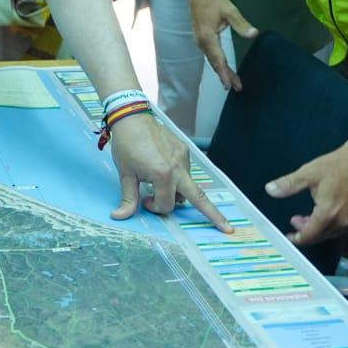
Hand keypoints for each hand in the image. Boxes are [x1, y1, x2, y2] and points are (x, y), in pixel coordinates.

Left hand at [108, 112, 231, 231]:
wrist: (132, 117)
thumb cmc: (126, 145)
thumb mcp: (125, 174)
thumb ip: (128, 198)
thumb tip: (119, 216)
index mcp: (163, 175)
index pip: (167, 204)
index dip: (154, 207)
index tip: (144, 200)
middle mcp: (178, 167)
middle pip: (199, 197)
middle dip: (214, 215)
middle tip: (228, 230)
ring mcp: (184, 158)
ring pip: (189, 185)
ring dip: (181, 193)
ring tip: (162, 186)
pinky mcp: (185, 150)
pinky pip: (186, 171)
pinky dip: (179, 178)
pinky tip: (165, 171)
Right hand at [189, 0, 256, 90]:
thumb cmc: (215, 1)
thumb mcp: (230, 11)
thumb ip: (241, 24)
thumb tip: (254, 34)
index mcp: (208, 37)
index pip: (218, 59)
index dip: (224, 73)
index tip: (230, 85)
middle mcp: (201, 42)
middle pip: (214, 63)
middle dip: (225, 76)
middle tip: (236, 87)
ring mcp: (199, 41)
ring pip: (211, 60)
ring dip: (221, 71)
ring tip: (232, 82)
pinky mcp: (201, 40)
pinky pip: (209, 55)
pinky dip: (217, 64)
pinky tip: (223, 68)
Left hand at [264, 139, 347, 245]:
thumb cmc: (338, 165)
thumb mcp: (309, 173)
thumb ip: (289, 184)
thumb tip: (270, 190)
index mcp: (328, 213)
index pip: (310, 235)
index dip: (297, 238)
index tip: (289, 235)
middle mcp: (343, 221)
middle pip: (321, 236)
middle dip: (306, 232)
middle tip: (296, 220)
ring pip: (333, 233)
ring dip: (319, 228)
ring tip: (310, 216)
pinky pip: (345, 227)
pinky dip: (333, 224)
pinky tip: (328, 213)